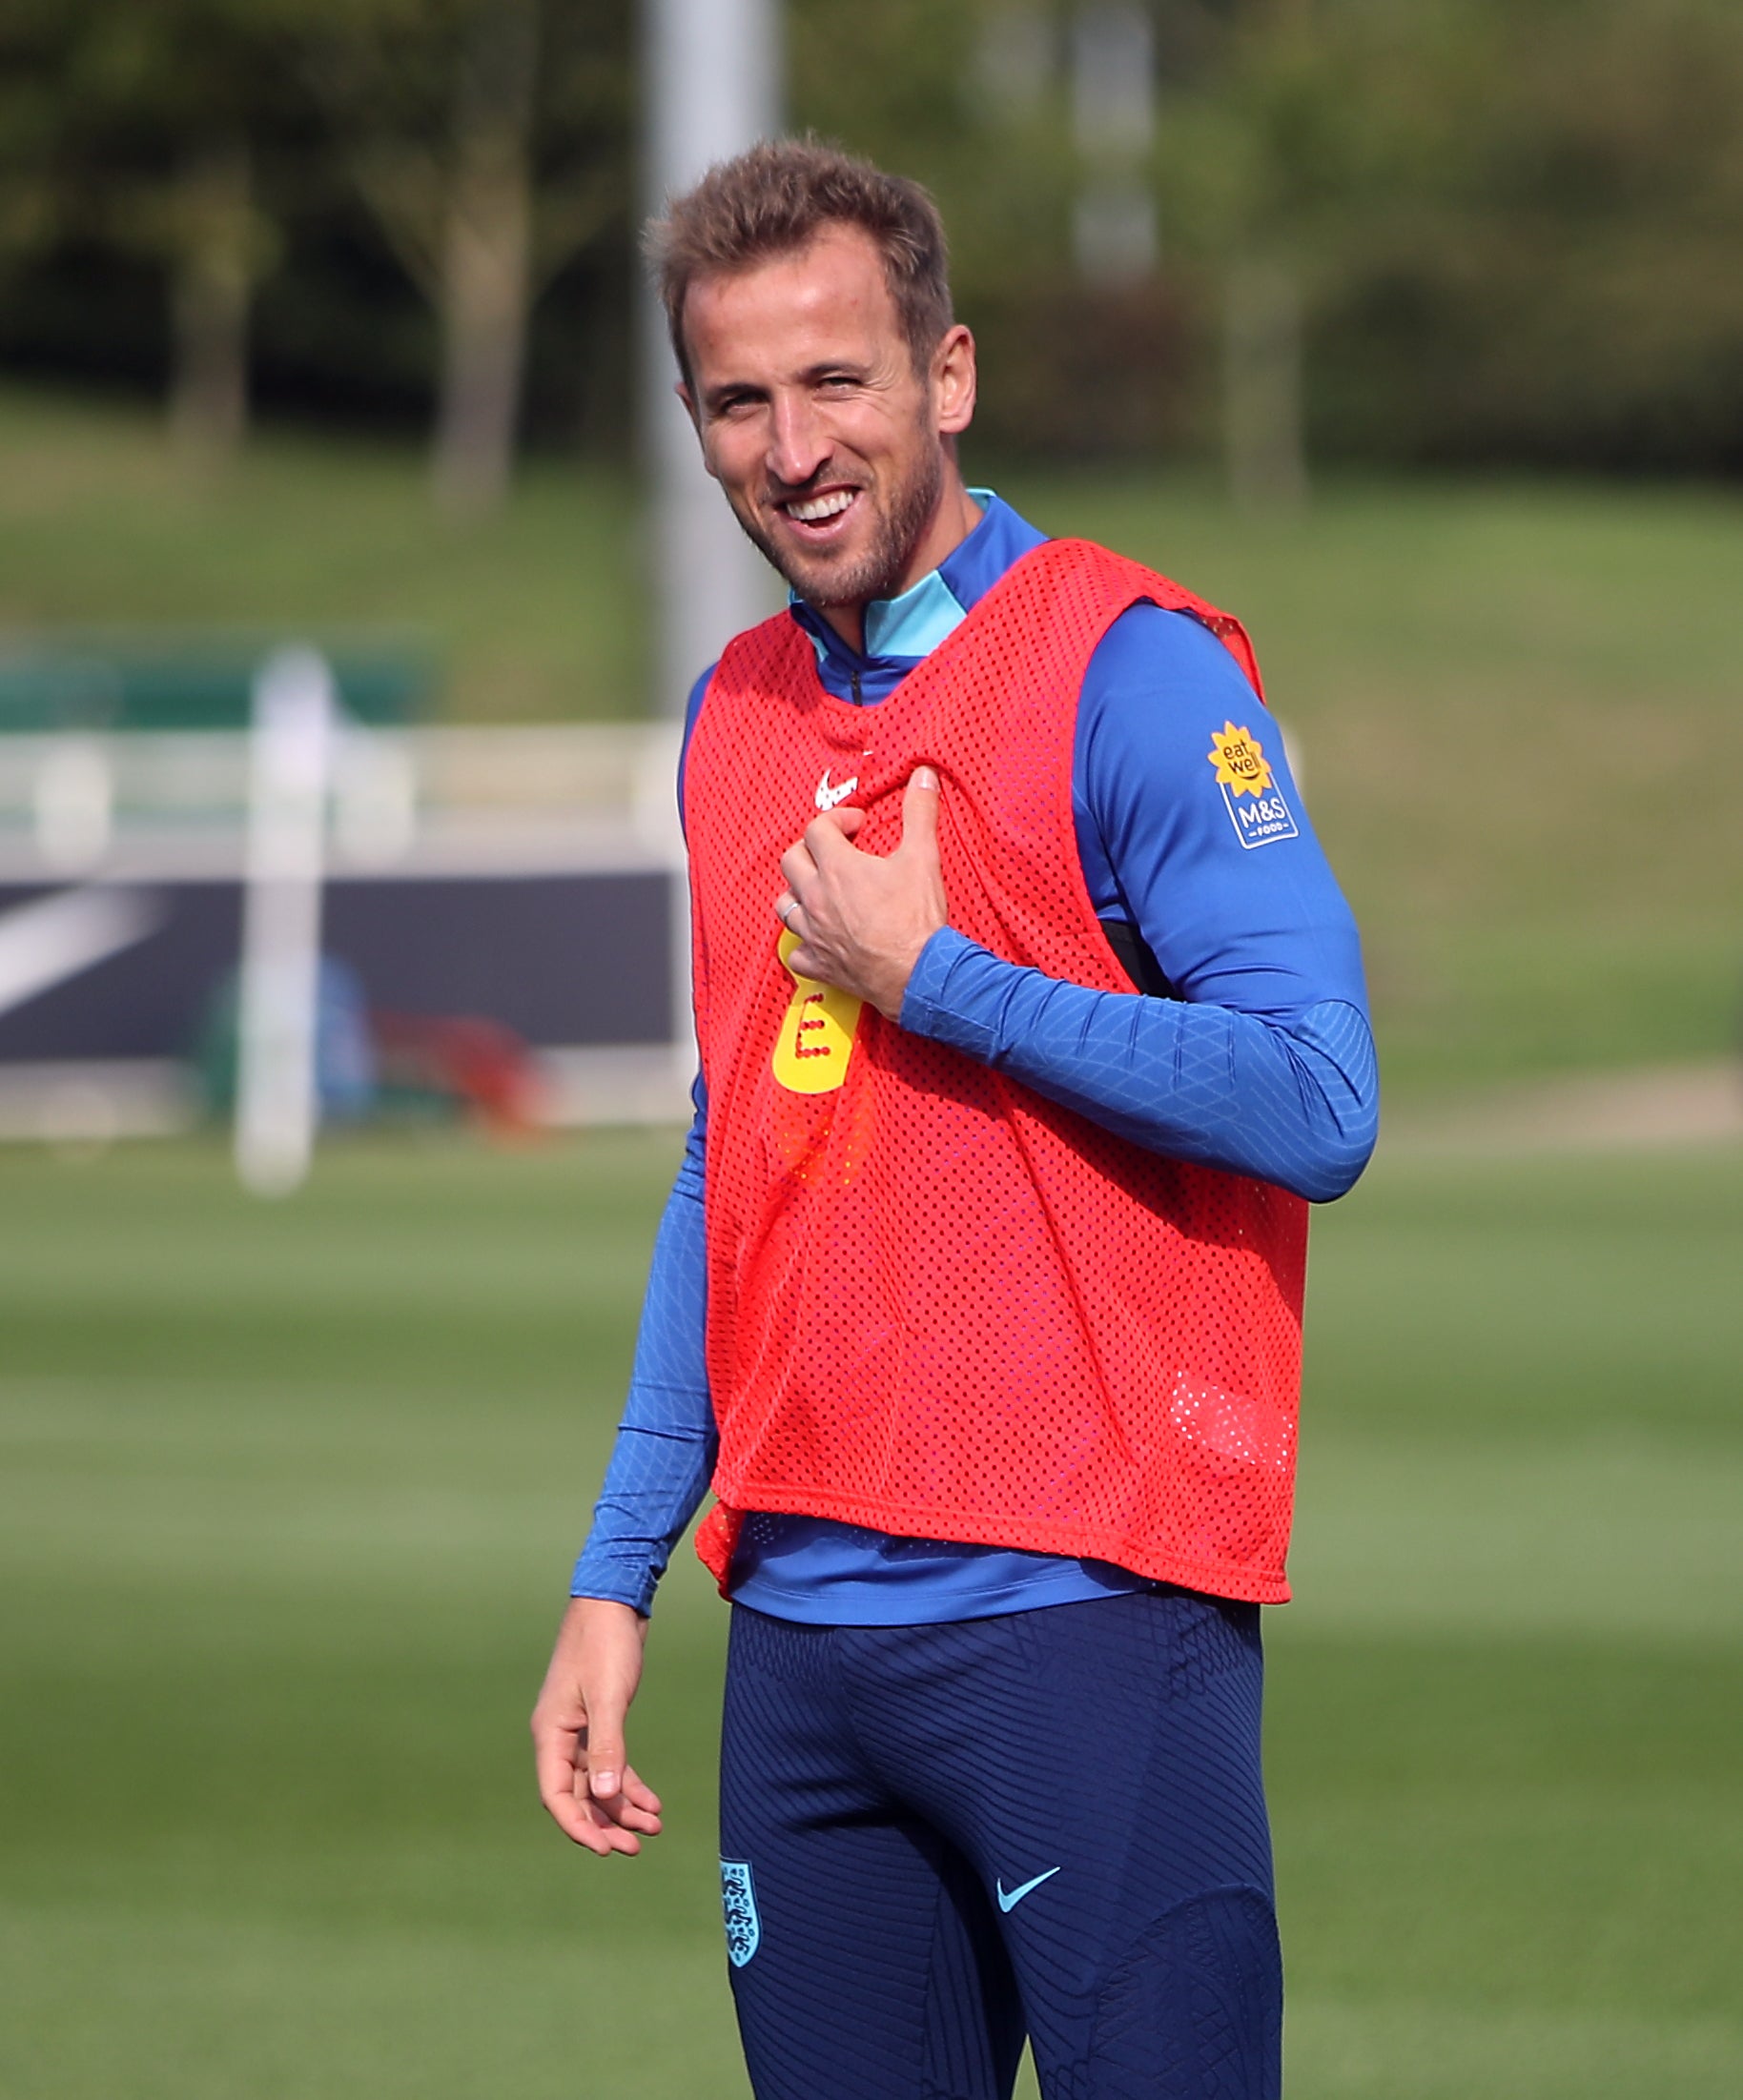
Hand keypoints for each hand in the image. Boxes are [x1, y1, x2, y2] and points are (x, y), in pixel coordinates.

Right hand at [531, 1597, 662, 1855]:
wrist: (615, 1601)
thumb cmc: (605, 1644)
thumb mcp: (608, 1696)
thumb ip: (607, 1748)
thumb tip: (606, 1798)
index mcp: (551, 1733)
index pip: (556, 1795)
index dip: (578, 1826)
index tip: (606, 1849)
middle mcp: (560, 1736)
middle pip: (577, 1795)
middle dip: (605, 1824)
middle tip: (636, 1847)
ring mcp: (580, 1729)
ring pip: (597, 1783)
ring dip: (622, 1807)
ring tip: (653, 1827)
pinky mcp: (601, 1720)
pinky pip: (611, 1764)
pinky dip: (630, 1784)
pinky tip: (652, 1802)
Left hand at [776, 767, 945, 1020]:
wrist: (919, 974)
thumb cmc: (917, 918)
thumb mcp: (923, 856)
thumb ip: (920, 812)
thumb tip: (923, 775)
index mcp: (837, 867)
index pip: (816, 829)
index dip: (836, 819)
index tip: (858, 825)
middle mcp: (816, 898)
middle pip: (791, 861)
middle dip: (810, 850)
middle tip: (836, 852)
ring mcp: (814, 933)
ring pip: (784, 905)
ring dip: (799, 892)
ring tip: (821, 891)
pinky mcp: (820, 964)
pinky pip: (796, 952)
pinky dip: (804, 943)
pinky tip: (820, 938)